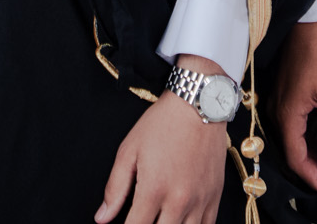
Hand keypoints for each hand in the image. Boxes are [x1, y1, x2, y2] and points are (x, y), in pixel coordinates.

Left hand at [95, 55, 230, 223]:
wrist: (199, 105)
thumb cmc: (162, 124)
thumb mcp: (129, 150)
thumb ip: (115, 188)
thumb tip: (102, 218)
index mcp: (153, 189)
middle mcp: (179, 200)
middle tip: (141, 220)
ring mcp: (200, 200)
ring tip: (160, 221)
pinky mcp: (214, 196)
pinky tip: (180, 223)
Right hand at [273, 18, 316, 194]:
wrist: (311, 19)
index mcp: (288, 113)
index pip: (296, 157)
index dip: (313, 176)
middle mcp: (280, 108)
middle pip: (294, 148)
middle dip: (313, 166)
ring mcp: (283, 97)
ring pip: (296, 134)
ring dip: (312, 149)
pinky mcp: (289, 88)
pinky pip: (297, 119)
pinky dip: (310, 132)